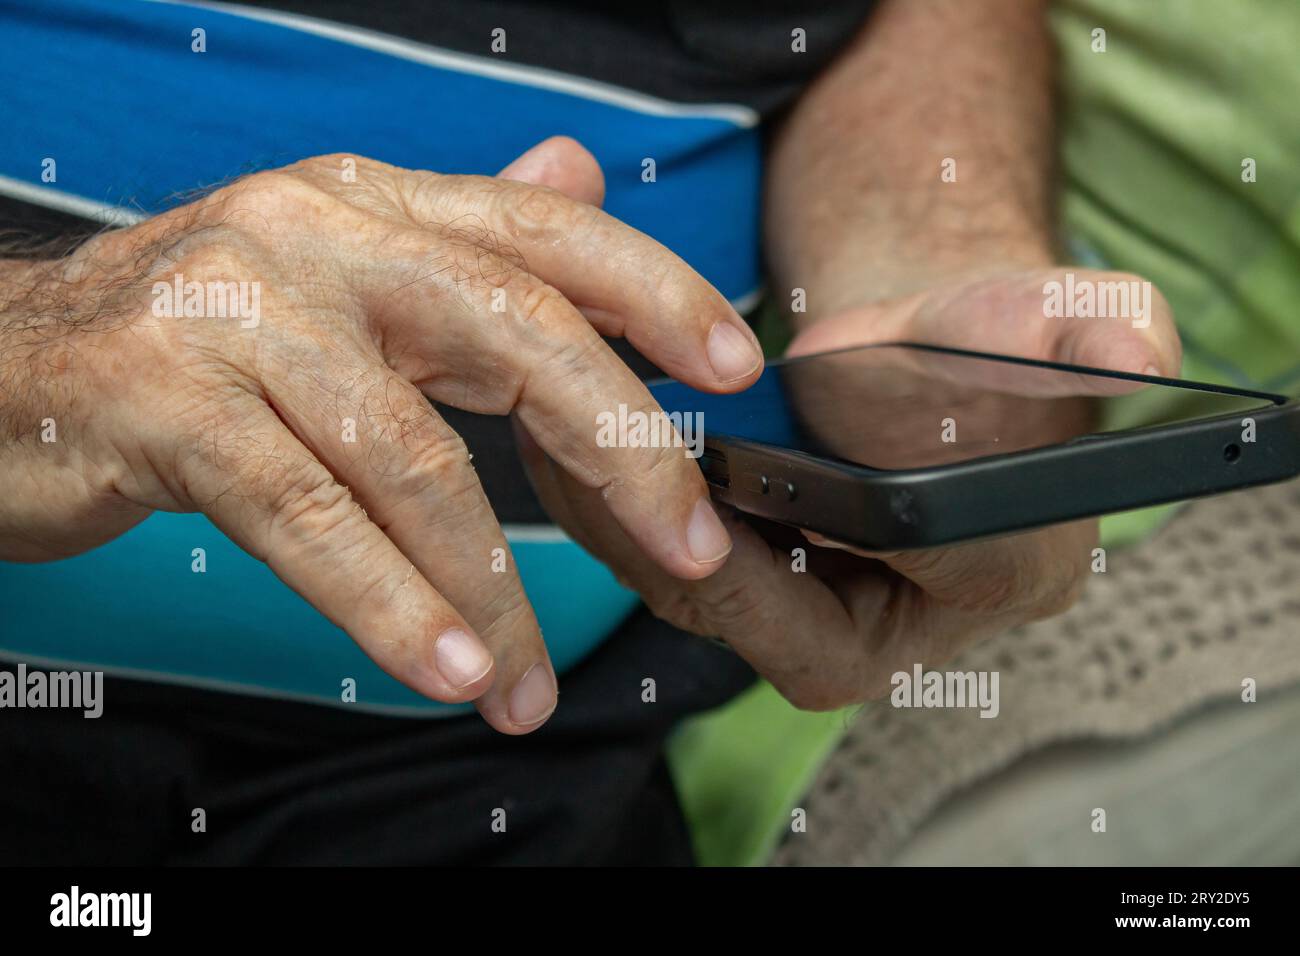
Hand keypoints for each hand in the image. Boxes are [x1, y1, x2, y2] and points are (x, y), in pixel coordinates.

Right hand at [0, 137, 763, 731]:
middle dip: (618, 448)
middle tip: (688, 548)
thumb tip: (577, 179)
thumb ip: (463, 241)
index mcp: (374, 204)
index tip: (735, 364)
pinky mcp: (166, 403)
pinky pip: (309, 518)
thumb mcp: (336, 271)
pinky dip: (388, 602)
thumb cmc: (198, 340)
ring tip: (528, 682)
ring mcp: (236, 312)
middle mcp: (312, 235)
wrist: (7, 368)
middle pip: (512, 330)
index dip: (654, 289)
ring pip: (411, 455)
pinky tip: (444, 667)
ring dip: (491, 586)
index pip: (545, 232)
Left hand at [518, 267, 1180, 707]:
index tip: (706, 502)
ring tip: (564, 448)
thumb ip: (1083, 329)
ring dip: (626, 528)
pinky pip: (679, 567)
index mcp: (993, 583)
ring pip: (704, 600)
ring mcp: (825, 607)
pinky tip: (577, 442)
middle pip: (767, 626)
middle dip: (676, 550)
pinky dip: (622, 509)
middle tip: (603, 473)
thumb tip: (1139, 345)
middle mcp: (902, 621)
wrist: (926, 329)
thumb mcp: (1047, 313)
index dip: (780, 574)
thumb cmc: (986, 324)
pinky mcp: (764, 579)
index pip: (873, 618)